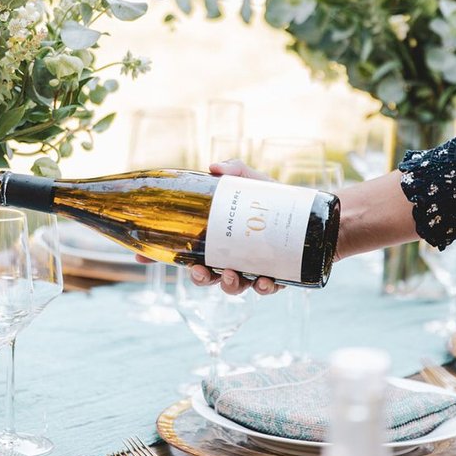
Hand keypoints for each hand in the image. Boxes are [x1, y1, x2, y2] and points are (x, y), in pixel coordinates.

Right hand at [135, 159, 285, 295]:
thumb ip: (234, 170)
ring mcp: (252, 269)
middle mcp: (231, 256)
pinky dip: (263, 287)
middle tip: (199, 272)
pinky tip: (264, 280)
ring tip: (232, 274)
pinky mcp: (277, 276)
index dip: (159, 257)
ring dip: (228, 285)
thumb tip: (213, 167)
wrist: (315, 214)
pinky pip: (265, 288)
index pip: (183, 249)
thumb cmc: (277, 198)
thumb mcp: (254, 180)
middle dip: (198, 278)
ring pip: (232, 287)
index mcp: (217, 237)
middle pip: (205, 275)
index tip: (141, 259)